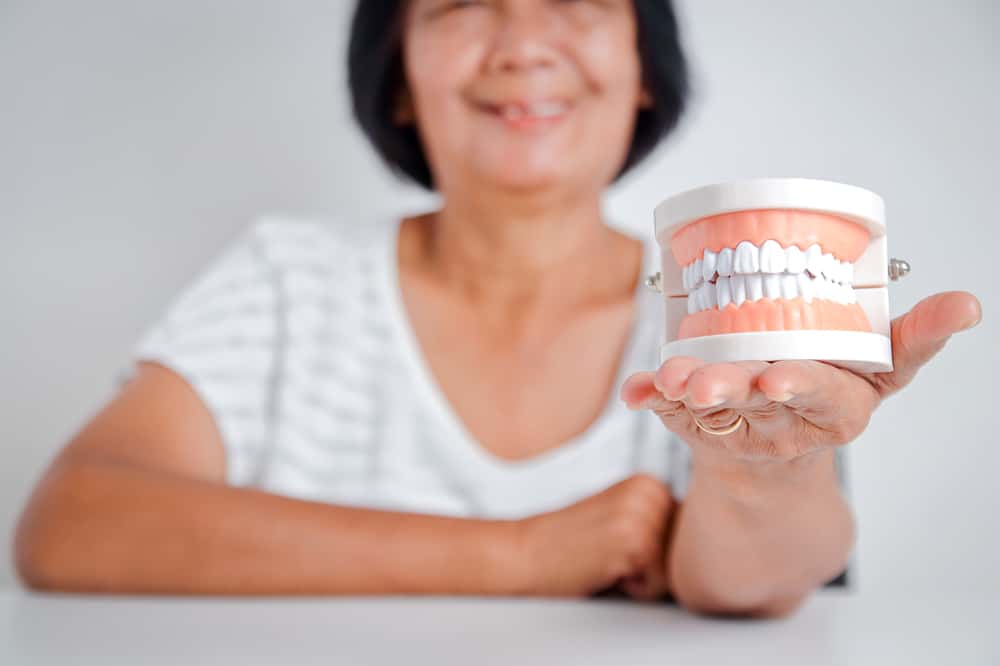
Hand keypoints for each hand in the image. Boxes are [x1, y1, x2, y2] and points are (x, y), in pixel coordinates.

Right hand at [514, 474, 672, 599]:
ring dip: (642, 578)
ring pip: (673, 571)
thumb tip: (709, 545)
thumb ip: (660, 523)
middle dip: (651, 566)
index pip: (685, 537)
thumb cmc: (572, 545)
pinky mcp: (635, 540)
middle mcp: (652, 490)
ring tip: (607, 559)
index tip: (617, 543)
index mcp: (651, 483)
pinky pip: (658, 585)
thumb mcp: (621, 518)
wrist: (526, 552)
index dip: (653, 554)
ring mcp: (644, 513)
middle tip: (609, 552)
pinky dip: (632, 588)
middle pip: (684, 554)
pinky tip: (604, 567)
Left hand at [620, 291, 981, 471]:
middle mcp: (786, 420)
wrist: (779, 449)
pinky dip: (650, 397)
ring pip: (713, 408)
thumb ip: (915, 338)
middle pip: (759, 402)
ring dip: (686, 391)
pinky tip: (633, 389)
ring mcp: (740, 425)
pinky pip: (672, 412)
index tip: (779, 378)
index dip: (803, 386)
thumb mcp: (882, 371)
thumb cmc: (830, 390)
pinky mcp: (701, 425)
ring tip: (666, 376)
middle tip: (706, 382)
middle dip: (732, 389)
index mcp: (838, 406)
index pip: (824, 395)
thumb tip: (967, 304)